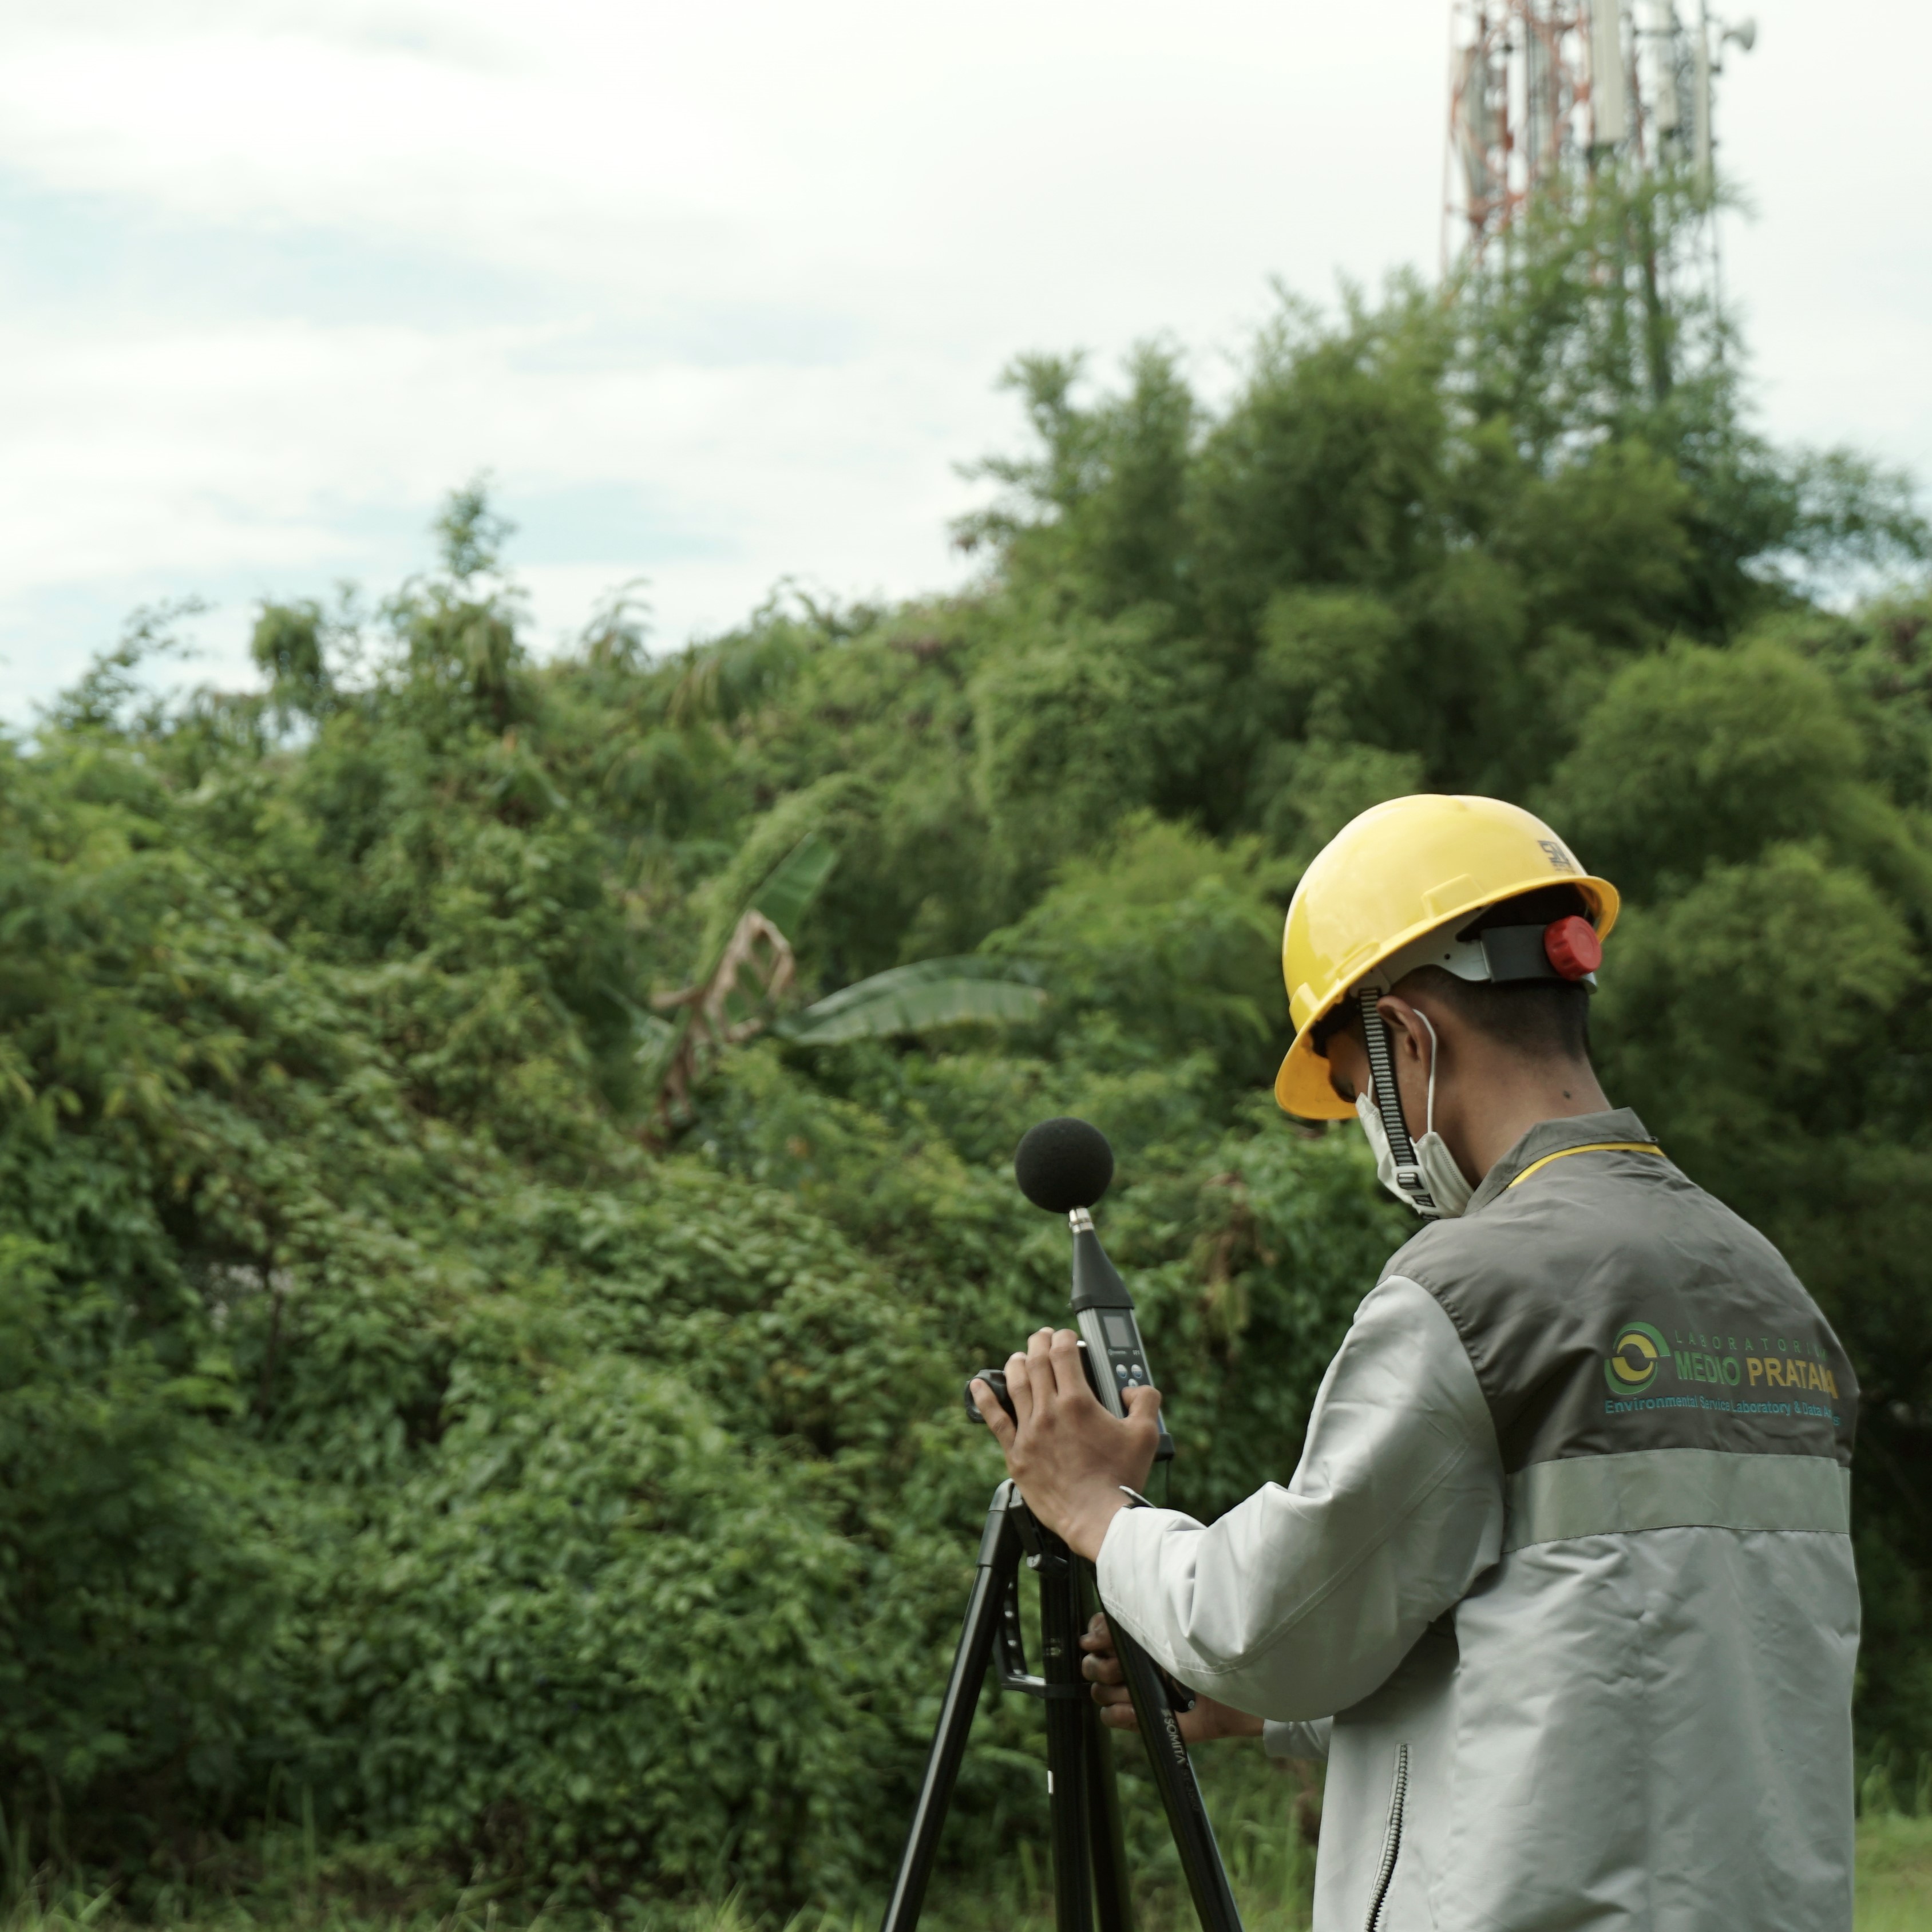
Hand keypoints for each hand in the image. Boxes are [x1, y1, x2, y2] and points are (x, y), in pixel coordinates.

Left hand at [969, 1326, 1159, 1560]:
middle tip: (1042, 1338)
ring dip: (1016, 1364)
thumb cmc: (1121, 1478)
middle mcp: (1049, 1412)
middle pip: (1036, 1362)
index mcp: (1078, 1402)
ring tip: (1020, 1357)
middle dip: (1039, 1343)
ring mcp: (1029, 1433)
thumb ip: (1145, 1401)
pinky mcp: (1016, 1455)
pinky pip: (995, 1421)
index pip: (1063, 1353)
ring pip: (1015, 1384)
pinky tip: (978, 1385)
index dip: (1063, 1337)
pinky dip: (985, 1399)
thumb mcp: (1146, 1434)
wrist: (1098, 1519)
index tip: (1066, 1336)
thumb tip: (1133, 1389)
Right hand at [1079, 1614, 1262, 1741]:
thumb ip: (1139, 1619)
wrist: (1246, 1687)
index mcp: (1142, 1636)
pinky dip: (1118, 1714)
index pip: (1098, 1634)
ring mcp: (1141, 1691)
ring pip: (1101, 1691)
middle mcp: (1137, 1663)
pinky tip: (1133, 1706)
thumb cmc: (1214, 1648)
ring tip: (1133, 1685)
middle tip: (1118, 1665)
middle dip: (1100, 1665)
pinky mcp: (1149, 1718)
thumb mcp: (1174, 1627)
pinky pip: (1114, 1718)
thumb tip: (1098, 1632)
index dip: (1094, 1636)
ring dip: (1112, 1688)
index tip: (1097, 1639)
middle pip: (1093, 1665)